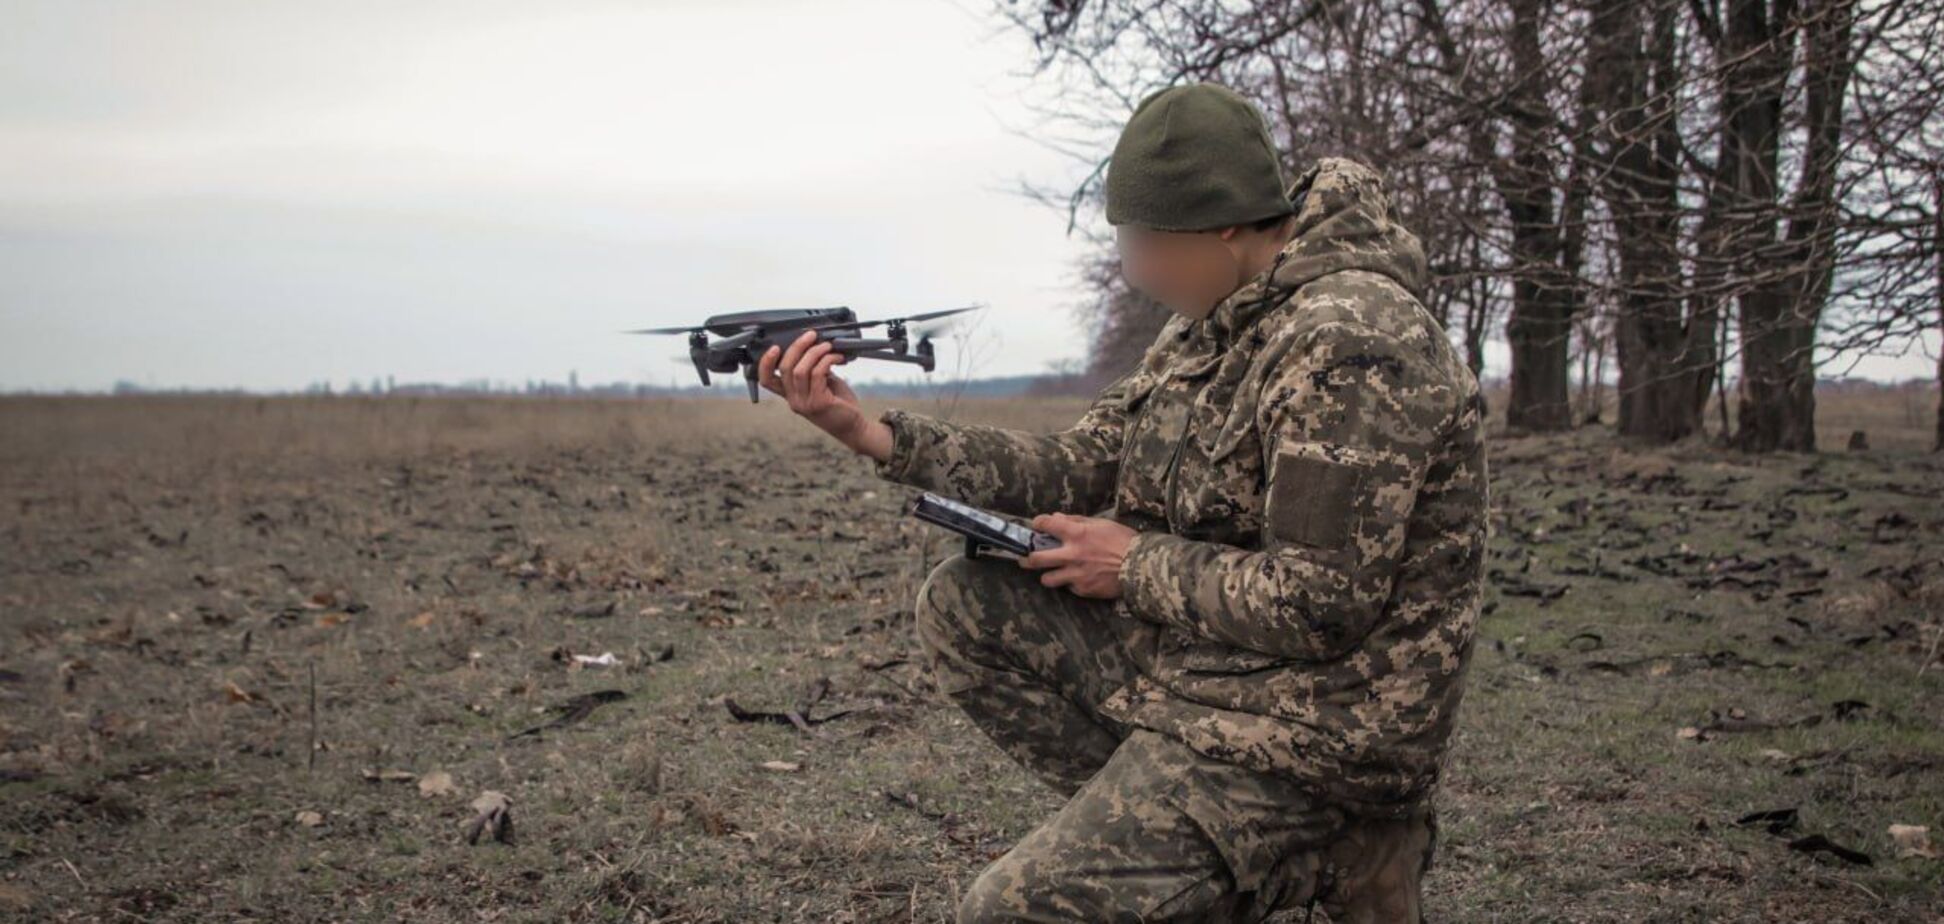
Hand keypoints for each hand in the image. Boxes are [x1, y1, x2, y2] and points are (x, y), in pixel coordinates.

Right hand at [758, 330, 891, 460]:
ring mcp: (804, 403)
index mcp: (790, 395)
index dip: (765, 363)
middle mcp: (793, 400)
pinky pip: (818, 373)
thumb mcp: (820, 384)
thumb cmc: (838, 404)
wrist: (853, 427)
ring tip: (828, 346)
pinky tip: (837, 358)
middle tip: (811, 335)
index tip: (775, 347)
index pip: (766, 380)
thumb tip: (811, 345)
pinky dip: (827, 360)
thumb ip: (811, 369)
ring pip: (800, 369)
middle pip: (785, 368)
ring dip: (815, 352)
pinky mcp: (819, 403)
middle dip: (798, 346)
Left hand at [1018, 513, 1137, 599]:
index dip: (1037, 524)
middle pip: (1036, 559)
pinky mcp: (1083, 589)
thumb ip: (1077, 521)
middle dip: (1027, 558)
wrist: (1141, 566)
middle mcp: (1071, 555)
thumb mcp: (1102, 523)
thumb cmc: (1124, 541)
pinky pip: (1069, 587)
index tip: (1037, 526)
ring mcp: (1076, 574)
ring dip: (1048, 575)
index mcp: (1076, 534)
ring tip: (1053, 573)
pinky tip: (1080, 579)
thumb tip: (1057, 518)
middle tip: (1027, 558)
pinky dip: (1071, 583)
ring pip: (1047, 579)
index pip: (1045, 524)